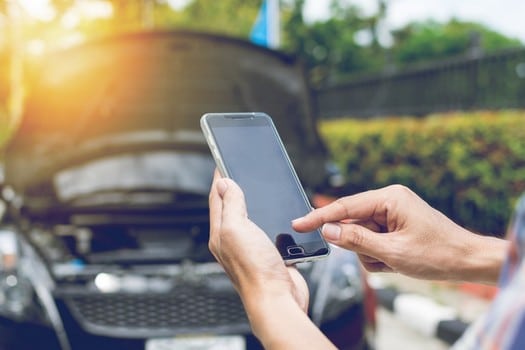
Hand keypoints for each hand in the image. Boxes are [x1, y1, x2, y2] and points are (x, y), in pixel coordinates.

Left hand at [208, 172, 308, 311]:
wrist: (278, 300)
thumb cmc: (255, 270)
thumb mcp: (237, 229)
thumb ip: (231, 205)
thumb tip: (224, 183)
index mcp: (221, 234)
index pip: (217, 199)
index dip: (220, 178)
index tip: (222, 161)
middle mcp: (234, 241)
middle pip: (232, 208)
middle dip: (234, 189)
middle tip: (237, 171)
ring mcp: (251, 248)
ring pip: (251, 219)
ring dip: (253, 203)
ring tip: (254, 189)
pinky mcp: (269, 254)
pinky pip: (267, 231)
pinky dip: (270, 219)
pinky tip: (275, 215)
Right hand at [293, 185, 506, 282]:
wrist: (467, 261)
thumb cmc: (438, 253)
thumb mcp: (393, 252)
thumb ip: (356, 240)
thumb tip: (327, 231)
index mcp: (389, 198)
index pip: (344, 208)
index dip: (319, 218)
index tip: (298, 224)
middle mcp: (389, 201)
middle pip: (352, 224)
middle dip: (360, 246)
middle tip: (380, 258)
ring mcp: (392, 213)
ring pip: (361, 236)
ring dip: (372, 254)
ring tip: (394, 261)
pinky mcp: (394, 225)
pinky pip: (372, 240)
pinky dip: (378, 255)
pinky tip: (396, 261)